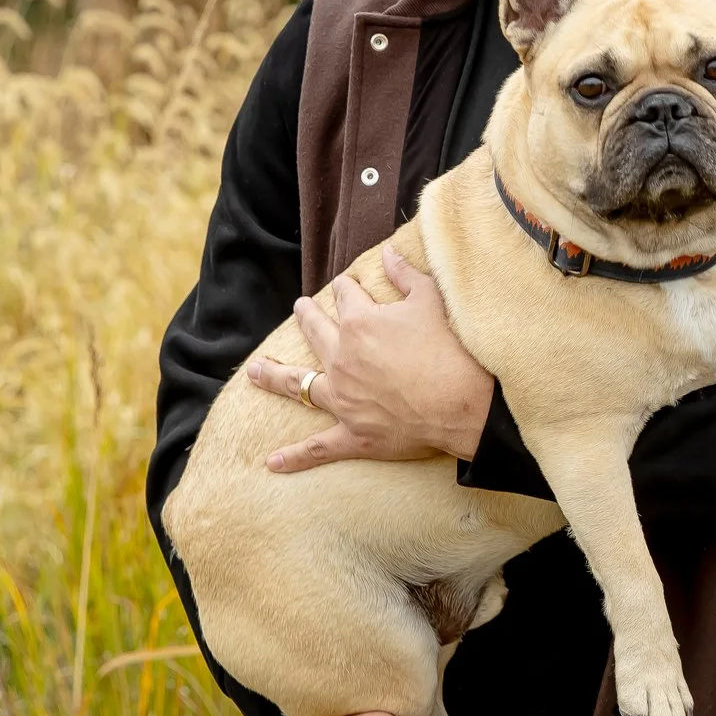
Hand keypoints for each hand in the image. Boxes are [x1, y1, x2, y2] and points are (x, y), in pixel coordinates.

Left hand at [246, 246, 495, 471]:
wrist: (461, 402)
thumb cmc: (450, 348)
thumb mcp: (431, 299)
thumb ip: (405, 274)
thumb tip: (387, 252)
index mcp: (360, 323)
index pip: (346, 295)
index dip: (348, 286)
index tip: (348, 283)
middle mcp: (343, 358)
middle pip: (315, 331)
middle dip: (306, 316)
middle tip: (300, 308)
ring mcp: (343, 398)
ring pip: (299, 384)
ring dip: (274, 376)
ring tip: (254, 370)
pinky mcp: (353, 434)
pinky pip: (318, 447)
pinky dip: (295, 456)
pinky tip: (272, 462)